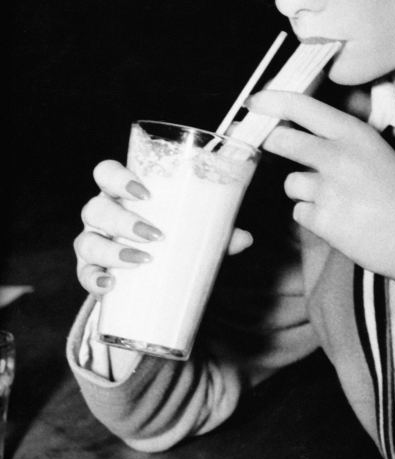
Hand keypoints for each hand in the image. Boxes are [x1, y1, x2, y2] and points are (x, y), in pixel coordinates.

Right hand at [74, 159, 252, 296]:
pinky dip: (94, 280)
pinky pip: (84, 274)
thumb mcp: (191, 231)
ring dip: (112, 250)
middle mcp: (101, 215)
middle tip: (156, 235)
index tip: (145, 193)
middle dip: (123, 220)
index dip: (118, 178)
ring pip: (86, 241)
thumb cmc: (168, 239)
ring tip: (143, 260)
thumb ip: (216, 232)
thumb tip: (245, 238)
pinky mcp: (90, 272)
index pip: (106, 173)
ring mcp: (91, 243)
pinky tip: (110, 285)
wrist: (147, 278)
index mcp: (121, 194)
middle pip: (96, 208)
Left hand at [250, 90, 394, 285]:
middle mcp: (338, 156)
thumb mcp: (380, 153)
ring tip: (338, 201)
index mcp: (356, 134)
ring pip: (291, 183)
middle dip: (270, 145)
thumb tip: (304, 130)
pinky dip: (314, 218)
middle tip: (272, 148)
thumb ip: (344, 141)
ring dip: (305, 191)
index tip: (253, 102)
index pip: (301, 106)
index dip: (271, 101)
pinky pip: (300, 213)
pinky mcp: (322, 220)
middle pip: (281, 141)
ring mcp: (327, 189)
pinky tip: (341, 221)